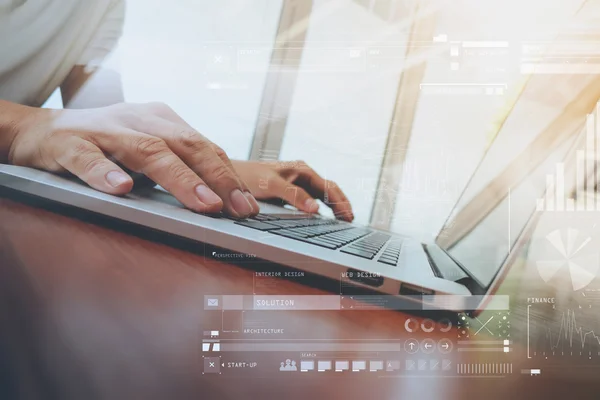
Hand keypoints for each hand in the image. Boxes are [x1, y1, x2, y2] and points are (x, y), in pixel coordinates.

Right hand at [5, 102, 259, 217]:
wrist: (40, 131)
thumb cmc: (106, 146)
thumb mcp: (148, 149)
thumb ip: (179, 165)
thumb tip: (221, 198)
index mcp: (162, 121)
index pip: (204, 147)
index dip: (229, 176)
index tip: (249, 205)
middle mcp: (139, 121)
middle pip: (186, 146)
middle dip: (218, 178)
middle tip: (239, 209)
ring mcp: (105, 130)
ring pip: (147, 151)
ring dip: (179, 179)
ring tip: (204, 204)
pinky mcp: (69, 143)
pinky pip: (88, 158)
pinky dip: (105, 173)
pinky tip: (123, 189)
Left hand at [231, 160, 353, 221]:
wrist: (226, 178)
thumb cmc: (248, 176)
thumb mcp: (271, 184)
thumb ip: (293, 195)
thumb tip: (316, 209)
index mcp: (302, 170)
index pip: (329, 187)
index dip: (341, 202)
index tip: (348, 217)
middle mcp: (301, 176)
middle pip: (328, 191)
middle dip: (341, 205)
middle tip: (350, 222)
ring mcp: (295, 185)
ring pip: (320, 197)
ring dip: (332, 208)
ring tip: (342, 223)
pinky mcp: (287, 195)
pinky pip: (308, 203)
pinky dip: (319, 211)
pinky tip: (321, 221)